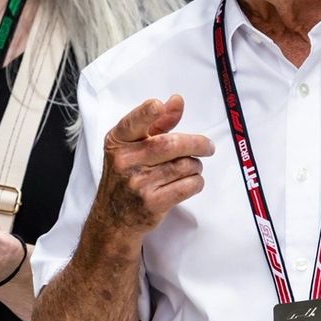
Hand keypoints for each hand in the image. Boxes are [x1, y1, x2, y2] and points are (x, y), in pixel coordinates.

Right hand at [92, 95, 212, 235]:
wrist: (113, 219)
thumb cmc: (125, 176)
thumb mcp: (132, 147)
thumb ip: (156, 124)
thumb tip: (176, 101)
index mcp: (118, 142)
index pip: (132, 123)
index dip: (146, 113)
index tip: (157, 105)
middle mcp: (125, 161)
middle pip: (171, 144)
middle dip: (197, 143)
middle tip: (207, 146)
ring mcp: (138, 183)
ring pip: (185, 165)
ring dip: (195, 165)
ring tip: (190, 167)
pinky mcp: (152, 203)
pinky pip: (188, 185)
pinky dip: (196, 182)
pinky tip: (190, 181)